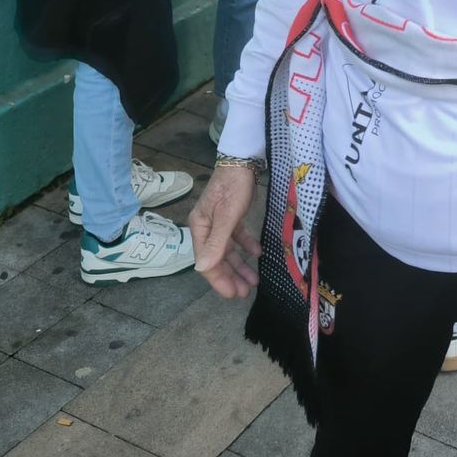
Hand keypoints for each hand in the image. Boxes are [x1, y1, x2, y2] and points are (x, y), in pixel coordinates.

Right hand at [189, 164, 260, 297]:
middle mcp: (206, 227)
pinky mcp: (231, 216)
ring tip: (254, 281)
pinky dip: (246, 246)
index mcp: (200, 228)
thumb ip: (217, 243)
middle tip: (245, 293)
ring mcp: (218, 222)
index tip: (234, 294)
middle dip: (231, 277)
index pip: (207, 261)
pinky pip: (237, 237)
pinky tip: (257, 253)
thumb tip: (202, 270)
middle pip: (217, 258)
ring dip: (240, 265)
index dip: (219, 280)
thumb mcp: (226, 216)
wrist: (243, 161)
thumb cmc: (233, 188)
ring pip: (228, 250)